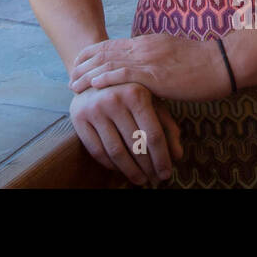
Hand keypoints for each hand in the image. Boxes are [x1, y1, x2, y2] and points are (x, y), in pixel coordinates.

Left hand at [68, 34, 226, 101]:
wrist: (222, 64)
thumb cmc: (203, 64)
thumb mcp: (173, 55)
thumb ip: (155, 58)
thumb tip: (144, 68)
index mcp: (147, 42)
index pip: (113, 45)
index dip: (92, 54)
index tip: (80, 63)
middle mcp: (143, 46)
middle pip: (105, 52)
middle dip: (84, 64)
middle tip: (70, 76)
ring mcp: (148, 59)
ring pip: (109, 63)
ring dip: (88, 74)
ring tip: (74, 84)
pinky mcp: (155, 74)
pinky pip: (124, 75)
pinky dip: (105, 79)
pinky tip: (93, 86)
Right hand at [69, 82, 183, 185]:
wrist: (92, 76)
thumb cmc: (129, 93)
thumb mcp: (152, 102)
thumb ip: (167, 127)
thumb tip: (178, 156)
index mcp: (136, 92)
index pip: (152, 135)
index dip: (161, 158)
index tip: (166, 174)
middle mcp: (113, 99)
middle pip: (135, 145)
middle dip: (148, 167)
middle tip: (155, 180)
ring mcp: (94, 108)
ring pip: (116, 151)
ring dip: (130, 170)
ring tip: (141, 179)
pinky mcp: (78, 117)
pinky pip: (96, 150)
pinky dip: (110, 165)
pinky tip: (120, 169)